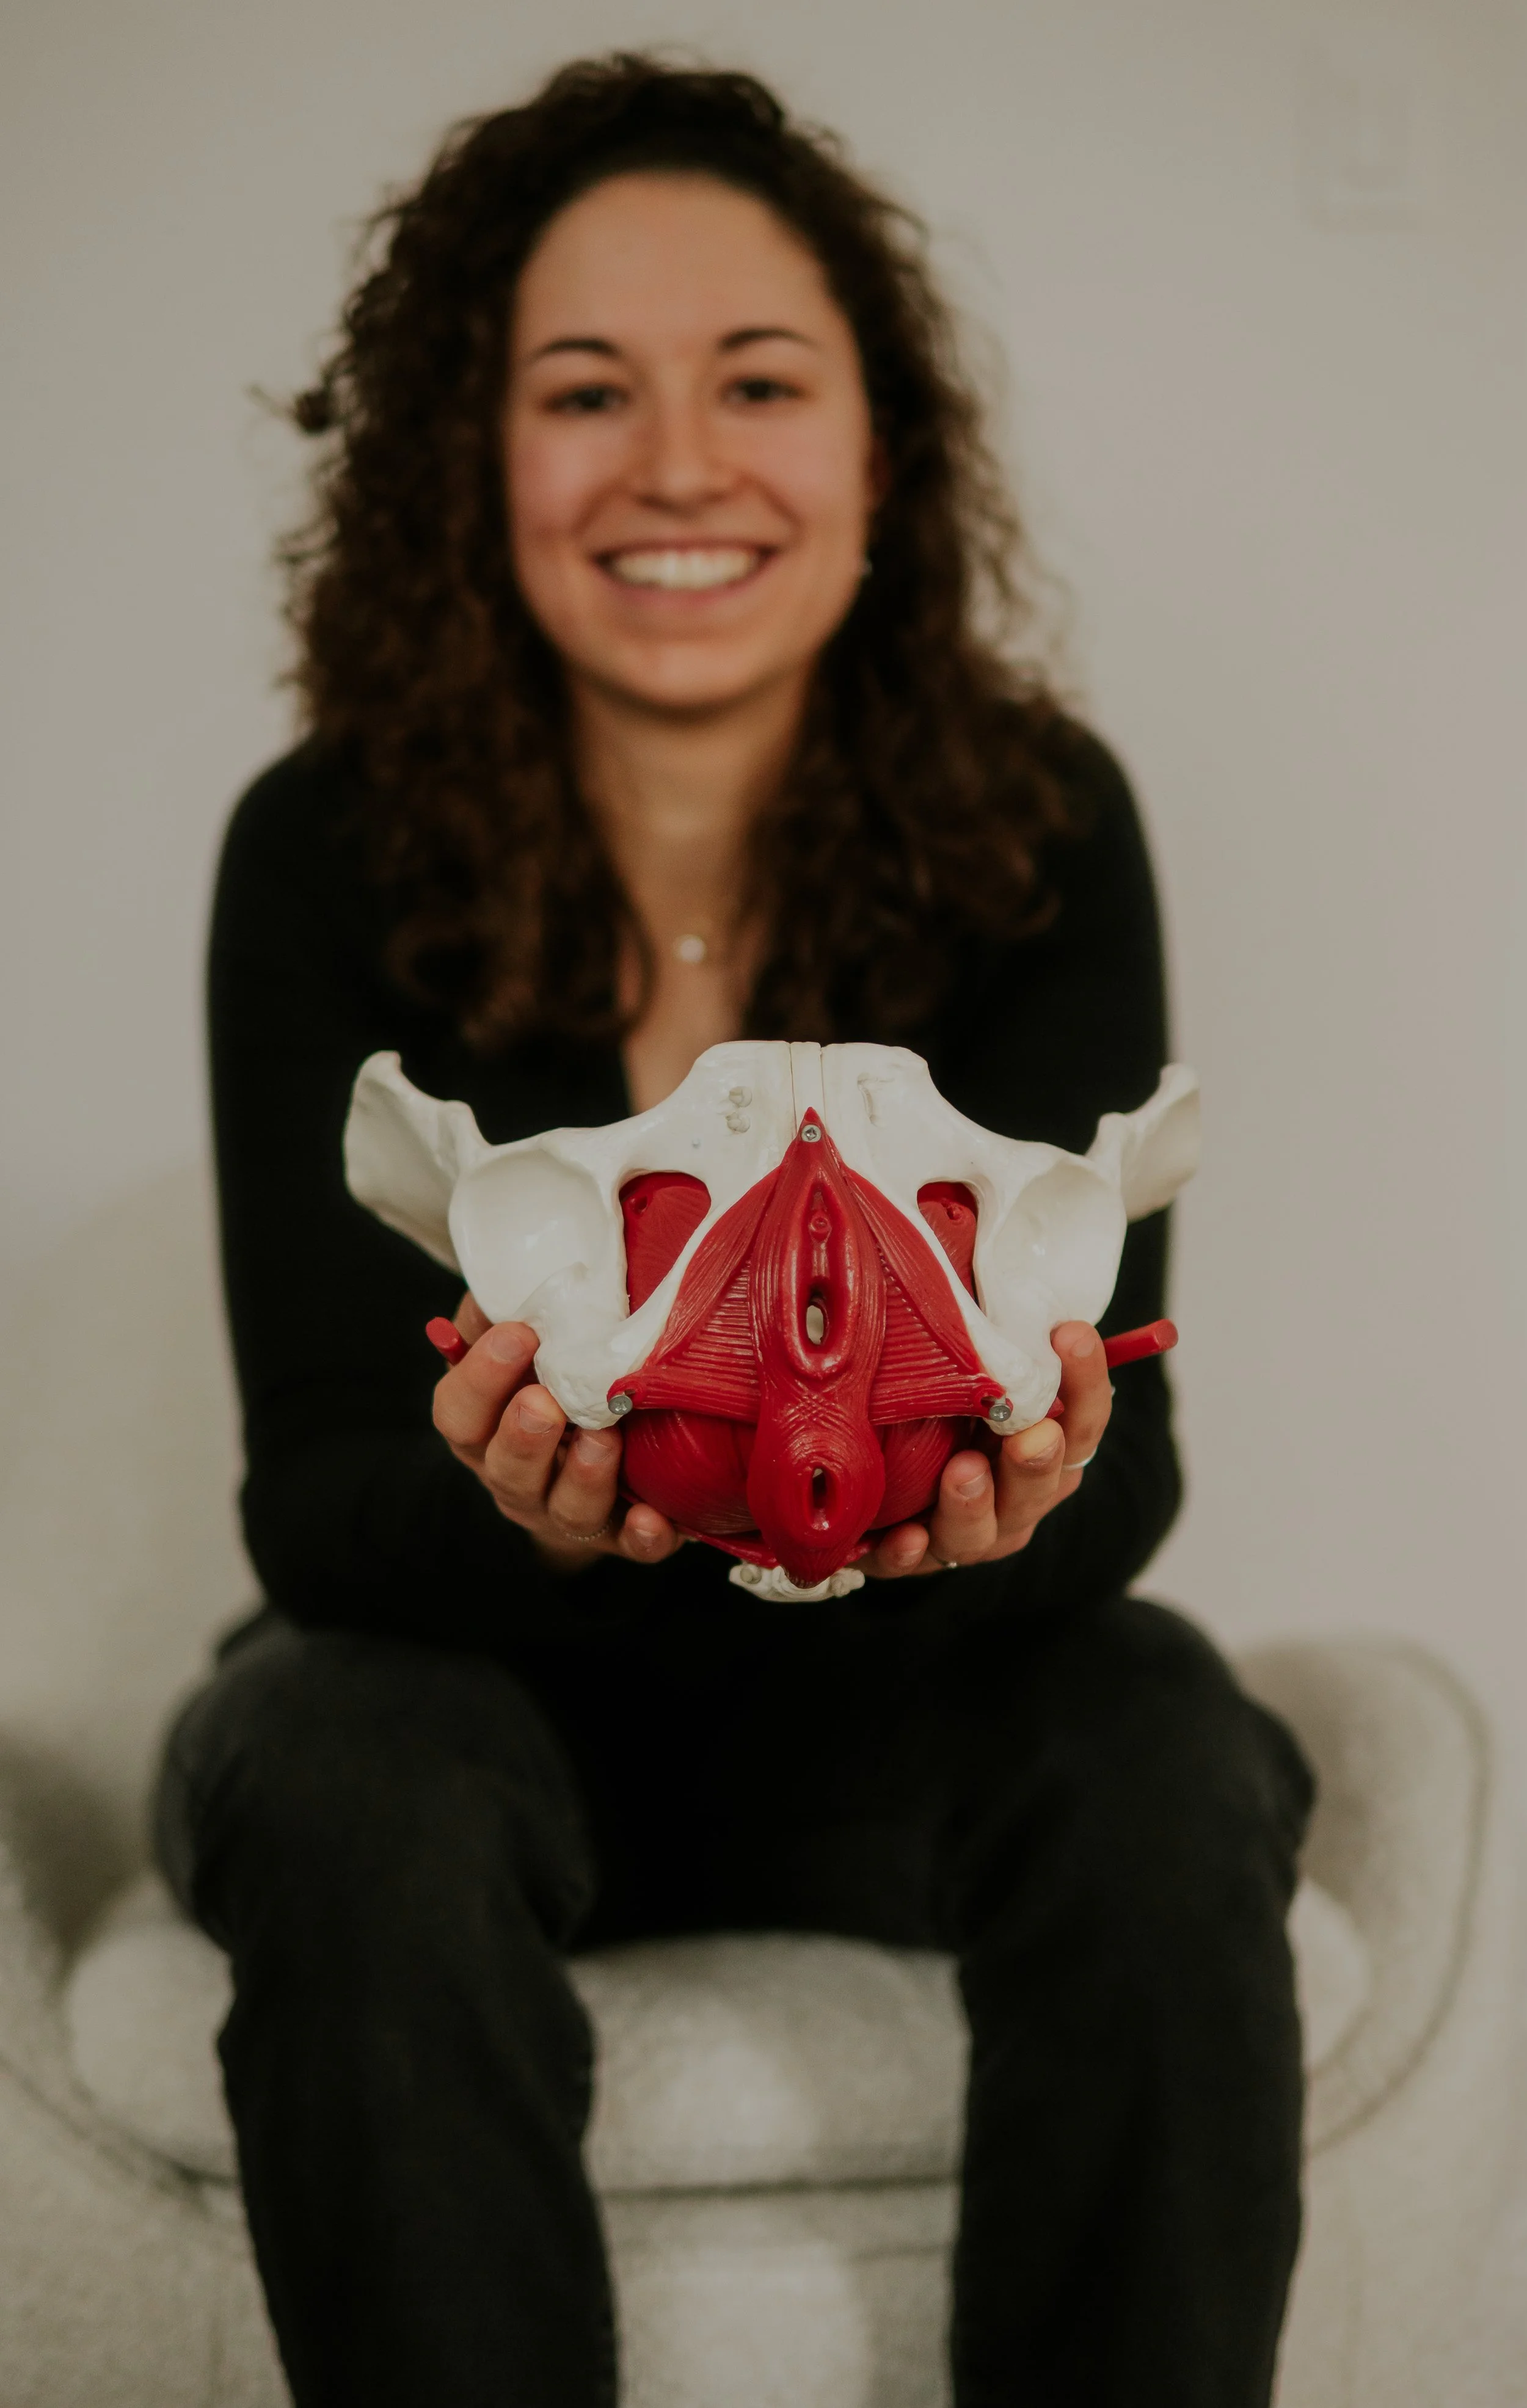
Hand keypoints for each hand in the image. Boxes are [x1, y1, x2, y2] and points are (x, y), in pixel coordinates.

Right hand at [431, 1295, 683, 1571]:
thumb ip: (513, 1306)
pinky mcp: (620, 1537)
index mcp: (483, 1428)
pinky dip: (642, 1536)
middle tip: (544, 1402)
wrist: (583, 1464)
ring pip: (565, 1511)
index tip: (518, 1333)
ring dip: (582, 1477)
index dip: (481, 1377)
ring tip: (604, 1440)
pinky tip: (658, 1520)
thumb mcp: (521, 1346)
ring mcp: (563, 1512)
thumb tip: (519, 1262)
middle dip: (523, 1436)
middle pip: (504, 1469)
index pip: (458, 1411)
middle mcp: (514, 1477)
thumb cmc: (548, 1383)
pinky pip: (630, 1546)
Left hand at [861, 1321, 1110, 1581]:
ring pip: (982, 1532)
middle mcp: (1015, 1499)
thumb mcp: (972, 1365)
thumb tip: (990, 1247)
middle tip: (1032, 1436)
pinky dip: (909, 1552)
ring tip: (963, 1472)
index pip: (1083, 1419)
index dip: (1085, 1381)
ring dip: (974, 1504)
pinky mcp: (910, 1557)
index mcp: (1045, 1447)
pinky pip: (912, 1563)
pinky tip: (903, 1538)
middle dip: (1037, 1460)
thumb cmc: (942, 1405)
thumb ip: (993, 1331)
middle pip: (1041, 1486)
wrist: (884, 1482)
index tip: (1071, 1335)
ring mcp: (968, 1534)